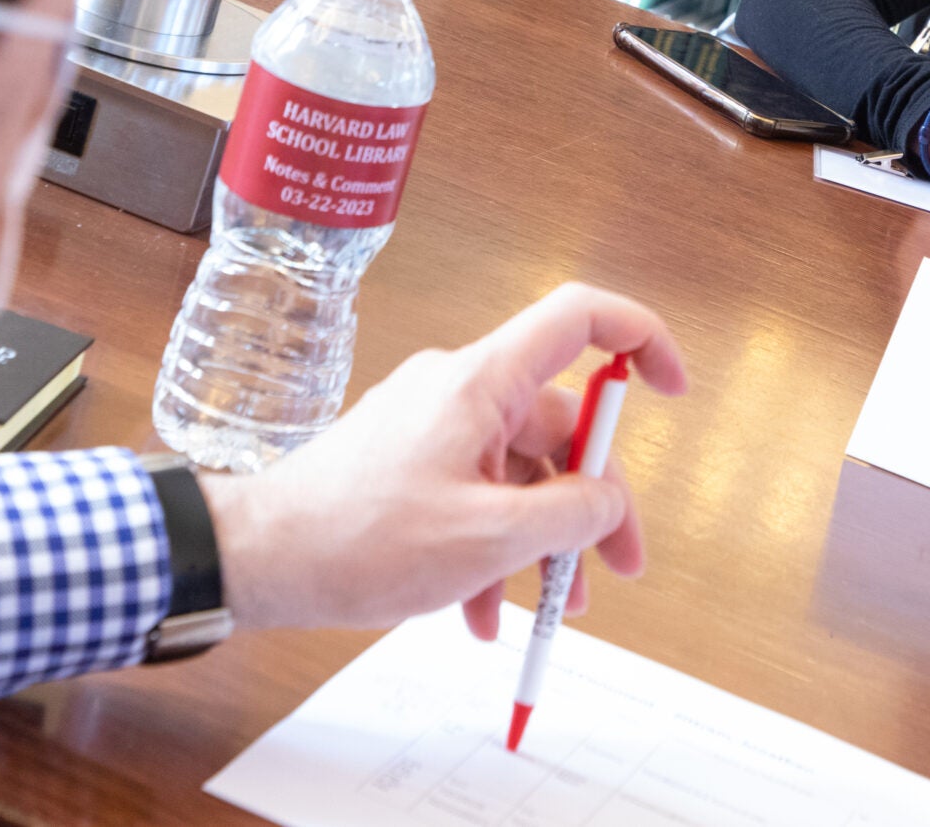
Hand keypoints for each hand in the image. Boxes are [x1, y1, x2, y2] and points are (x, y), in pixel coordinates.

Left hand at [200, 283, 687, 640]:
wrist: (257, 558)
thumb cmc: (356, 539)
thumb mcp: (487, 538)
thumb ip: (569, 514)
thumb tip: (609, 501)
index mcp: (483, 383)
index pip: (578, 318)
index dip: (639, 338)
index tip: (672, 387)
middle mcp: (460, 391)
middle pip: (558, 425)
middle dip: (592, 502)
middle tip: (614, 567)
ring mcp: (430, 426)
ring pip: (517, 473)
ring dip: (540, 539)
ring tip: (545, 608)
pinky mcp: (406, 463)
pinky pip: (474, 494)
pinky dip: (491, 548)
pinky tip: (482, 612)